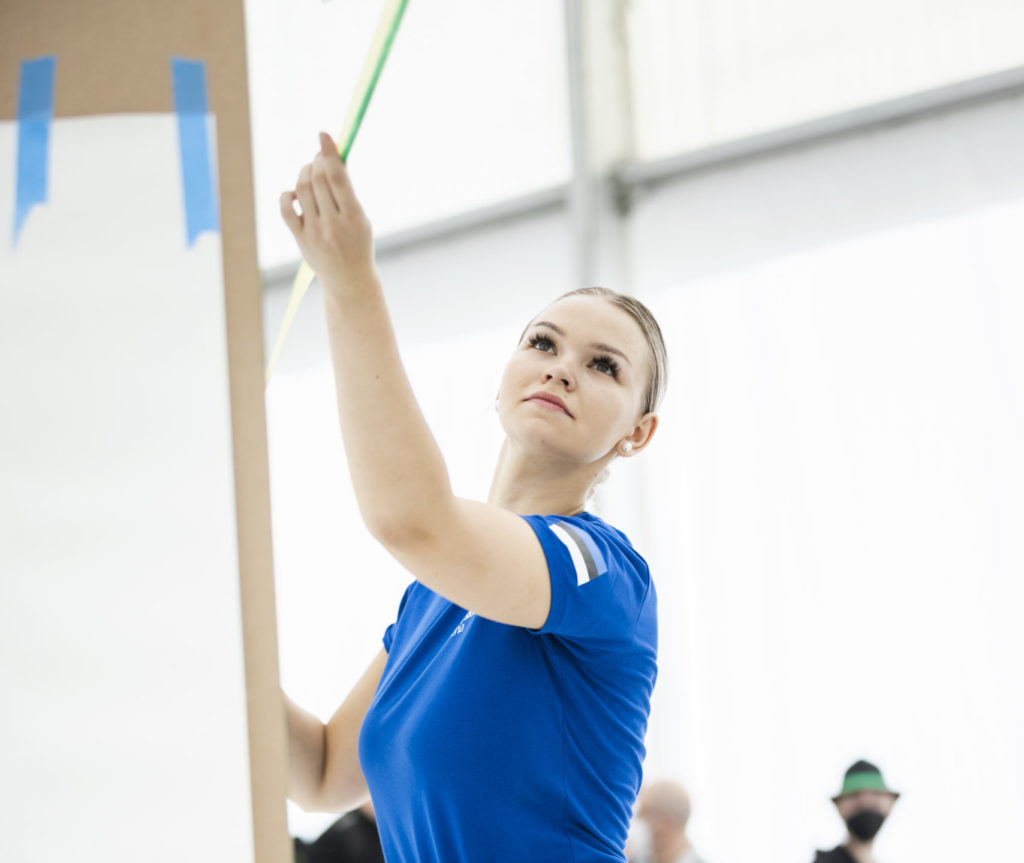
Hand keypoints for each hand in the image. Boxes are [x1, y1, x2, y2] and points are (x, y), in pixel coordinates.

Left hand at [279, 132, 374, 288]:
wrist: (349, 280)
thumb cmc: (358, 244)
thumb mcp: (361, 219)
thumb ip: (347, 194)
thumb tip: (332, 161)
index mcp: (354, 217)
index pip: (339, 177)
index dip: (330, 152)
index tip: (323, 135)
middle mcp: (333, 224)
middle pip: (318, 179)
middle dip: (317, 161)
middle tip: (319, 156)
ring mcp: (315, 232)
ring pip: (302, 189)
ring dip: (304, 172)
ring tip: (310, 171)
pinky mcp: (301, 239)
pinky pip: (286, 208)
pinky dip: (288, 194)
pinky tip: (296, 193)